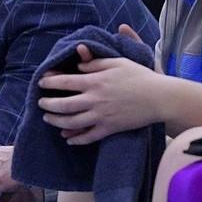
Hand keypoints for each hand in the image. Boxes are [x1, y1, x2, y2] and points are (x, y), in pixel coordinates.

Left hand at [37, 43, 159, 143]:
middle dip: (48, 105)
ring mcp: (102, 116)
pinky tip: (68, 139)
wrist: (160, 97)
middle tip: (41, 103)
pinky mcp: (110, 128)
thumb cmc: (139, 76)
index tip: (41, 83)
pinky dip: (76, 139)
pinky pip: (89, 136)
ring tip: (48, 119)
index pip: (63, 82)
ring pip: (72, 122)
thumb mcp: (116, 62)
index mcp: (94, 81)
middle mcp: (94, 99)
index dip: (48, 82)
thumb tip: (79, 64)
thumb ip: (95, 62)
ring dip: (57, 122)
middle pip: (63, 105)